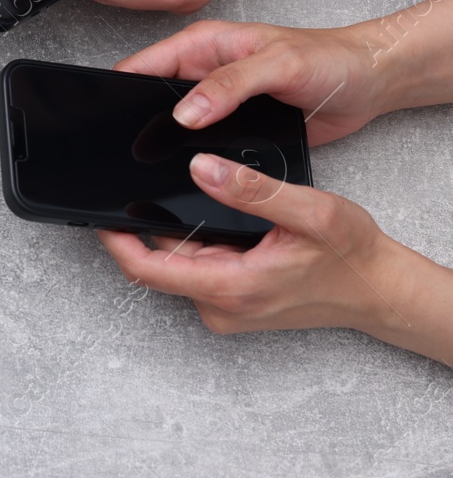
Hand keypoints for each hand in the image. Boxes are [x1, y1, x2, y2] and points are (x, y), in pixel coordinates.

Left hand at [104, 156, 452, 365]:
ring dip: (182, 232)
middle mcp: (220, 306)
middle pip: (159, 260)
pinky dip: (200, 243)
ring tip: (204, 199)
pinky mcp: (231, 303)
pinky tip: (220, 221)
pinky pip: (198, 268)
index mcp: (230, 287)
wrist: (380, 290)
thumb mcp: (310, 211)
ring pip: (179, 262)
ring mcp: (224, 308)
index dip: (115, 240)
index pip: (146, 269)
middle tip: (156, 184)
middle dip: (153, 224)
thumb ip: (252, 191)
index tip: (98, 212)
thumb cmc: (352, 256)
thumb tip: (201, 168)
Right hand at [114, 18, 388, 144]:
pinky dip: (197, 159)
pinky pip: (203, 147)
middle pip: (150, 100)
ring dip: (168, 146)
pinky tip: (197, 173)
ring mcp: (218, 104)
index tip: (110, 118)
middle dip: (139, 124)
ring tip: (159, 168)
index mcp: (202, 46)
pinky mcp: (236, 130)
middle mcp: (204, 74)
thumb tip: (184, 111)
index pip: (142, 66)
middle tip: (133, 153)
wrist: (370, 82)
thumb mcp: (277, 64)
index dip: (120, 90)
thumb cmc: (330, 59)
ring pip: (174, 127)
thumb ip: (229, 85)